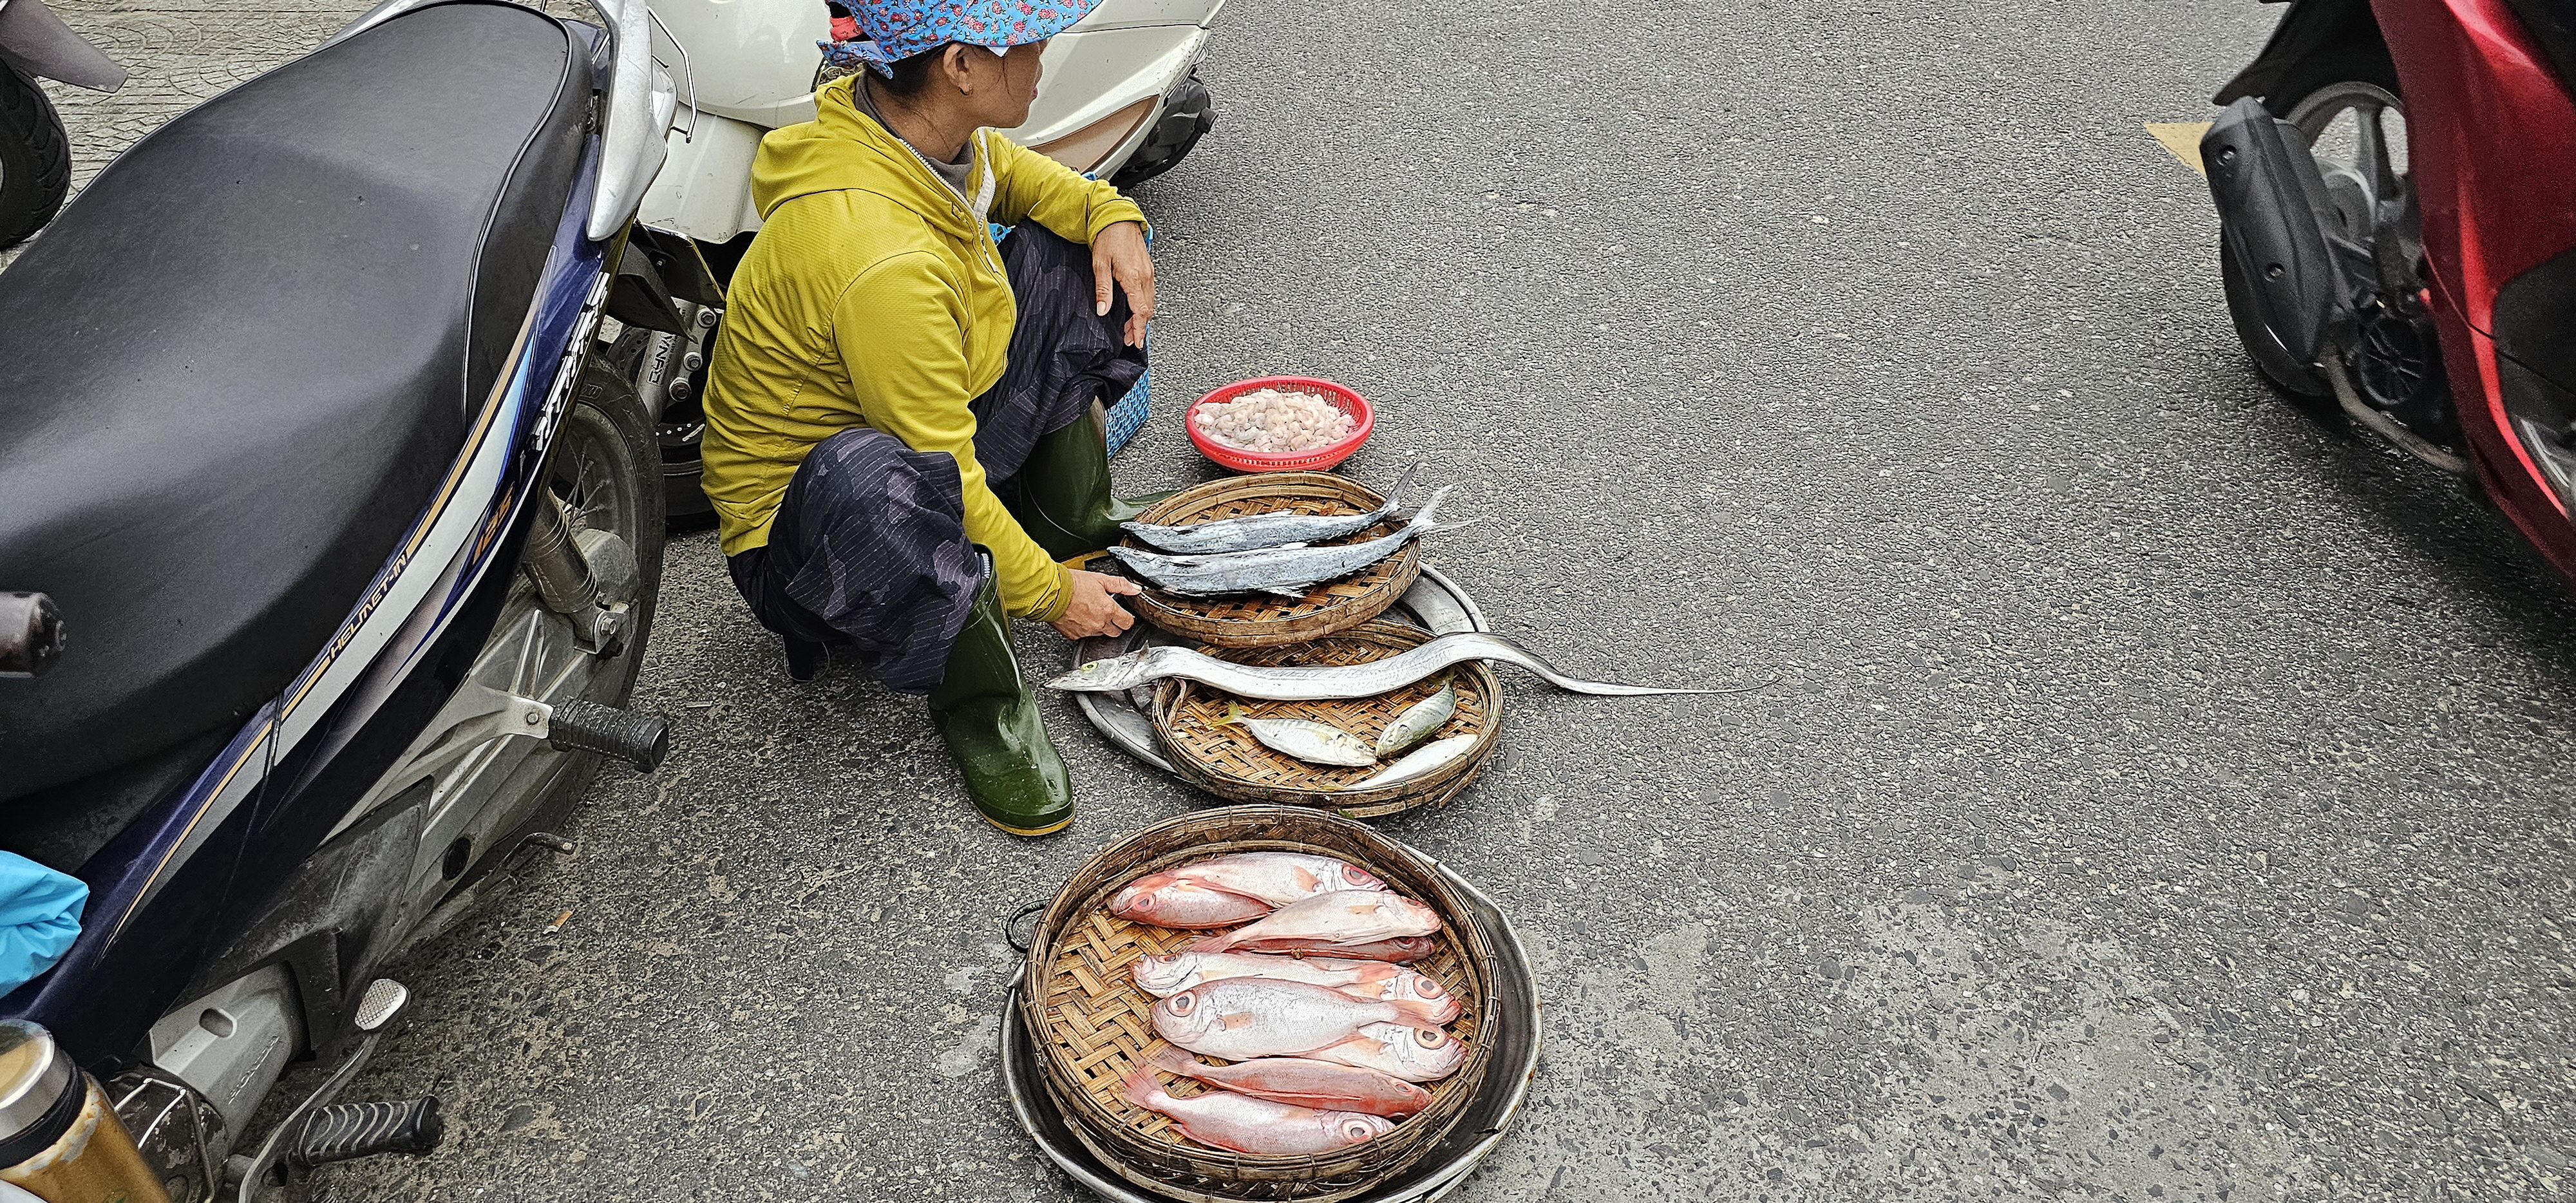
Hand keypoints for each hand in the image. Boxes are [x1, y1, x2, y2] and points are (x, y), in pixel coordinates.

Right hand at [1050, 569, 1141, 639]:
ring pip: (1100, 634)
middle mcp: (1099, 623)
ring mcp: (1087, 631)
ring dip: (1099, 626)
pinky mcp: (1074, 635)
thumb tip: (1135, 589)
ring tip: (1090, 611)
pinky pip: (1084, 635)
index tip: (1123, 615)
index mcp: (1108, 610)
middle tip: (1106, 612)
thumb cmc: (1072, 584)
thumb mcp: (1100, 579)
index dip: (1127, 618)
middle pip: (1116, 632)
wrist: (1050, 592)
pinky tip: (1079, 617)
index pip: (1127, 623)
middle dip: (1115, 624)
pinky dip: (1084, 628)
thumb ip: (1120, 585)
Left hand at [1091, 220, 1154, 347]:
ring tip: (1131, 327)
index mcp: (1133, 277)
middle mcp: (1145, 276)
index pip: (1140, 311)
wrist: (1118, 218)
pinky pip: (1150, 293)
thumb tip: (1103, 310)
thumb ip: (1103, 289)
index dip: (1139, 329)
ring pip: (1150, 302)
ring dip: (1142, 317)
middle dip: (1140, 327)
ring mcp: (1148, 272)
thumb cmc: (1108, 237)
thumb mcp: (1099, 264)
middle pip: (1147, 310)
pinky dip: (1144, 305)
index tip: (1137, 341)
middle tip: (1130, 338)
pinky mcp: (1148, 269)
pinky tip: (1136, 309)